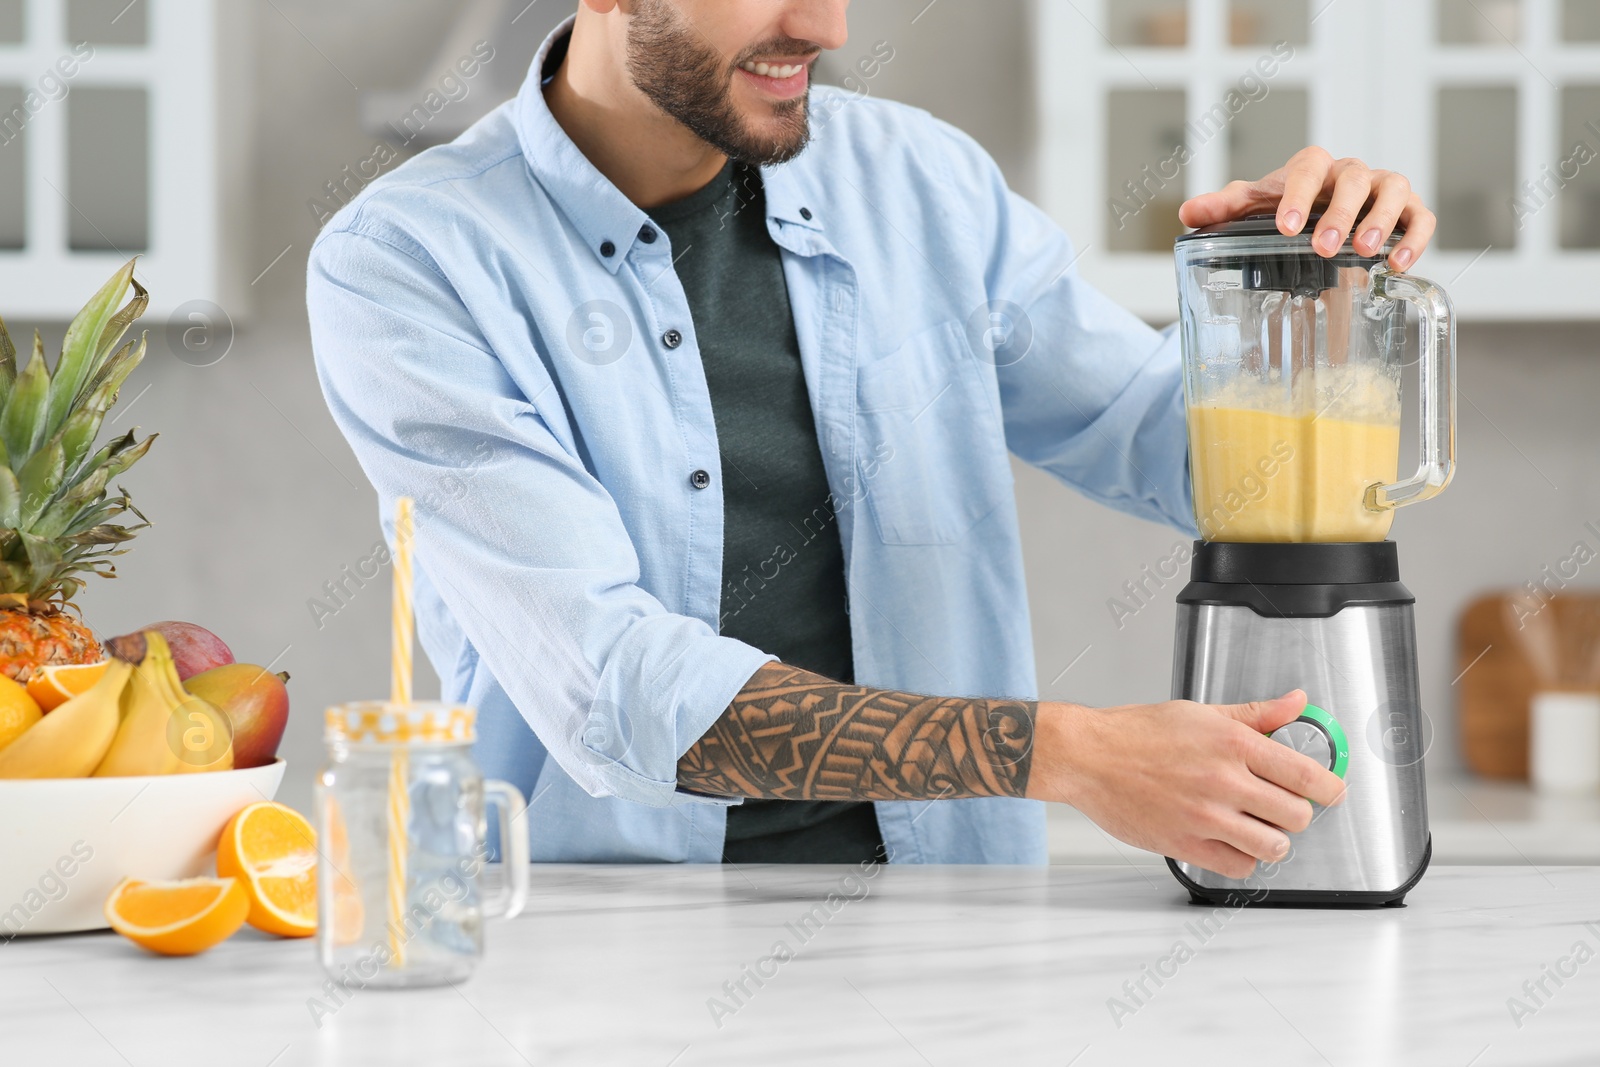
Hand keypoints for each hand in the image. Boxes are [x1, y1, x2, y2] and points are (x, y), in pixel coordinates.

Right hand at [1028, 690, 1346, 879]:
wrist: (1089, 756)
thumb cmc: (1137, 733)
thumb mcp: (1201, 712)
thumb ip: (1256, 714)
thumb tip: (1296, 703)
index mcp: (1232, 742)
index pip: (1306, 773)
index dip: (1331, 787)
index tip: (1332, 791)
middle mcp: (1223, 780)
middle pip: (1297, 814)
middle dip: (1297, 813)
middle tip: (1284, 807)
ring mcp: (1205, 815)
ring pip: (1274, 846)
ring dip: (1273, 840)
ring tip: (1260, 828)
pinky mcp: (1185, 842)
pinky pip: (1238, 865)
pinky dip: (1243, 858)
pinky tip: (1231, 841)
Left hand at [1178, 147, 1435, 272]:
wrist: (1319, 214)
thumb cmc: (1289, 206)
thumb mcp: (1255, 207)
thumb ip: (1225, 208)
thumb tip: (1189, 214)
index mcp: (1314, 169)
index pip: (1310, 168)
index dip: (1299, 194)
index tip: (1286, 227)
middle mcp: (1352, 174)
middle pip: (1355, 179)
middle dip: (1341, 213)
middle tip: (1324, 247)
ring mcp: (1383, 190)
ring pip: (1394, 190)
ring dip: (1382, 220)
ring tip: (1366, 252)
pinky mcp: (1408, 211)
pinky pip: (1420, 217)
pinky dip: (1415, 237)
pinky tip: (1398, 264)